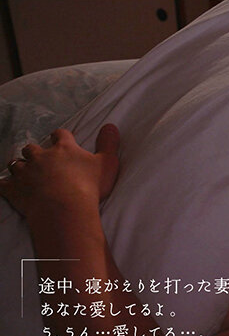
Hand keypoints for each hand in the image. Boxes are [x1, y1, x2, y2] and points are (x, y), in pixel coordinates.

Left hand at [0, 124, 119, 217]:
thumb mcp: (107, 163)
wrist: (64, 209)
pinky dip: (5, 185)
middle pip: (32, 148)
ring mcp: (25, 172)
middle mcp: (40, 156)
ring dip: (20, 167)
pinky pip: (3, 184)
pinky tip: (7, 187)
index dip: (60, 137)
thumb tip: (111, 126)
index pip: (60, 135)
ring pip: (16, 163)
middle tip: (42, 161)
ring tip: (25, 174)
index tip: (61, 141)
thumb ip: (109, 143)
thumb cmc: (88, 186)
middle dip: (35, 153)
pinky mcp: (13, 189)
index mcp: (63, 149)